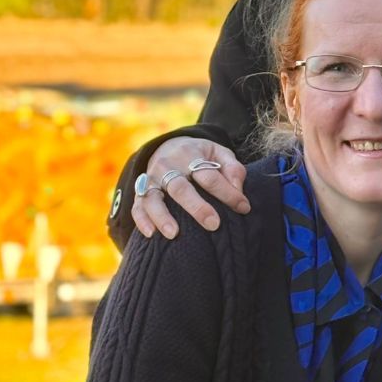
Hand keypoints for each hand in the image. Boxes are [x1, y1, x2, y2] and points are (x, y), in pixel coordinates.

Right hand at [133, 137, 248, 239]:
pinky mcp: (140, 192)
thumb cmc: (201, 156)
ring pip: (153, 198)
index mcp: (190, 155)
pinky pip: (137, 207)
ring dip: (162, 216)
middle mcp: (167, 166)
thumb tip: (238, 189)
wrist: (169, 146)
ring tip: (174, 234)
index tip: (244, 207)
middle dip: (197, 207)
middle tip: (214, 224)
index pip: (209, 175)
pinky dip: (142, 221)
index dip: (227, 192)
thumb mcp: (219, 153)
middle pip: (180, 188)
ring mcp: (151, 179)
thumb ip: (232, 168)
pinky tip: (151, 235)